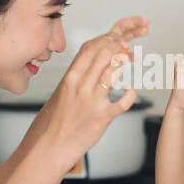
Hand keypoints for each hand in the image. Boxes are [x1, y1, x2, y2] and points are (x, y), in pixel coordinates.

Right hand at [40, 17, 148, 166]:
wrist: (51, 145)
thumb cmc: (57, 119)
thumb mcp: (63, 90)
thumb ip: (79, 74)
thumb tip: (94, 58)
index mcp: (70, 77)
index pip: (90, 47)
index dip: (107, 39)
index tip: (117, 40)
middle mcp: (81, 85)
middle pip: (105, 53)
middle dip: (120, 47)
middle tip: (128, 50)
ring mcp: (93, 100)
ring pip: (115, 70)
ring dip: (127, 63)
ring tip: (132, 62)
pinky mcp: (104, 116)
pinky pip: (125, 100)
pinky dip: (132, 93)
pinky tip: (131, 90)